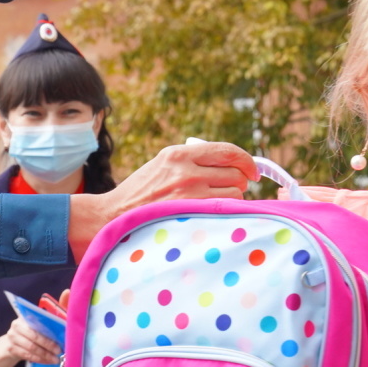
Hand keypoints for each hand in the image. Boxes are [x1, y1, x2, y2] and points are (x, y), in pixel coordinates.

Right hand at [1, 317, 61, 366]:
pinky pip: (28, 356)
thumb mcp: (33, 327)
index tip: (60, 340)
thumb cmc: (27, 334)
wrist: (10, 343)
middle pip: (35, 336)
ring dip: (45, 355)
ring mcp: (13, 338)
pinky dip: (39, 359)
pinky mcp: (11, 349)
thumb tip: (62, 334)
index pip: (38, 324)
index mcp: (24, 318)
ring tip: (55, 359)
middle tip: (59, 351)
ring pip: (31, 348)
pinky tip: (47, 361)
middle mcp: (17, 326)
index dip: (49, 332)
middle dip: (48, 345)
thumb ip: (44, 328)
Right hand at [68, 140, 257, 254]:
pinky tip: (212, 214)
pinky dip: (226, 212)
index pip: (227, 150)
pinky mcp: (191, 213)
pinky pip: (226, 210)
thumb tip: (232, 164)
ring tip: (213, 204)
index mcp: (179, 153)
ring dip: (232, 199)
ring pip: (235, 193)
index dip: (246, 160)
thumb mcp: (162, 165)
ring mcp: (190, 194)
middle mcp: (186, 170)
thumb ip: (193, 161)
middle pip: (236, 173)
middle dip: (239, 181)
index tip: (252, 170)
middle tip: (231, 189)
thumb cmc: (141, 193)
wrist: (114, 216)